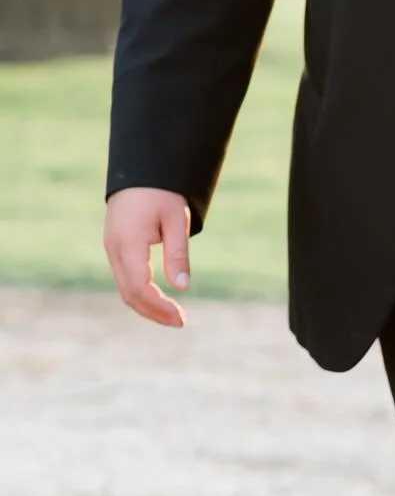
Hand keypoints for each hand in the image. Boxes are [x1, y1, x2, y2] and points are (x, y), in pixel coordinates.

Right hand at [104, 188, 191, 327]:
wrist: (139, 173)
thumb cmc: (161, 194)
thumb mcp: (176, 221)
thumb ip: (178, 253)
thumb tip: (182, 287)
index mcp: (128, 242)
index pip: (140, 286)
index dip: (159, 305)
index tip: (180, 317)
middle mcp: (114, 249)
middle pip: (129, 293)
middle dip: (154, 312)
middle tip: (180, 322)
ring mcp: (111, 249)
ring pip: (124, 289)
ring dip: (147, 307)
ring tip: (173, 317)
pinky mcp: (115, 249)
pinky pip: (124, 280)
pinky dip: (140, 295)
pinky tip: (159, 302)